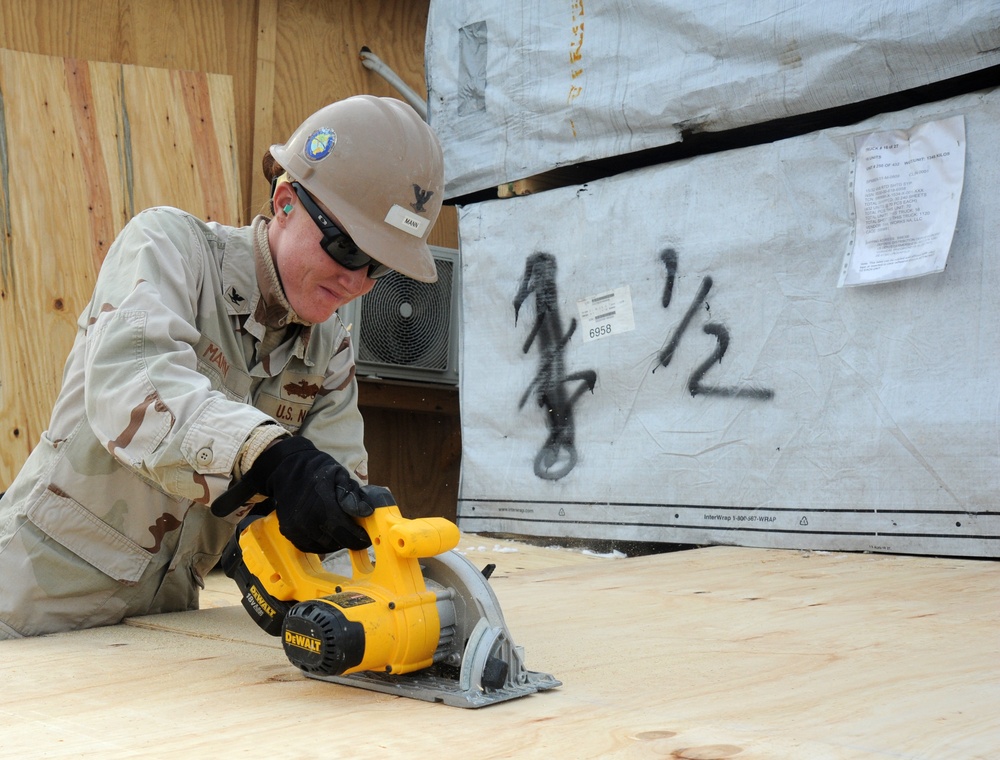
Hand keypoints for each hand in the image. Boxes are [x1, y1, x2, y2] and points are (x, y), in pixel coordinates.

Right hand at [246, 436, 373, 553]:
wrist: (287, 468)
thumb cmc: (316, 470)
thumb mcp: (339, 475)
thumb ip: (352, 495)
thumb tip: (366, 512)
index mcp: (323, 506)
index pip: (346, 532)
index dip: (359, 538)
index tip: (367, 538)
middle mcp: (307, 521)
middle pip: (335, 542)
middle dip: (349, 540)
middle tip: (356, 534)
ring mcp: (296, 529)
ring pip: (323, 547)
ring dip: (335, 542)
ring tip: (341, 531)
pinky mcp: (288, 532)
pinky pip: (309, 546)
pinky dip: (320, 543)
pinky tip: (326, 533)